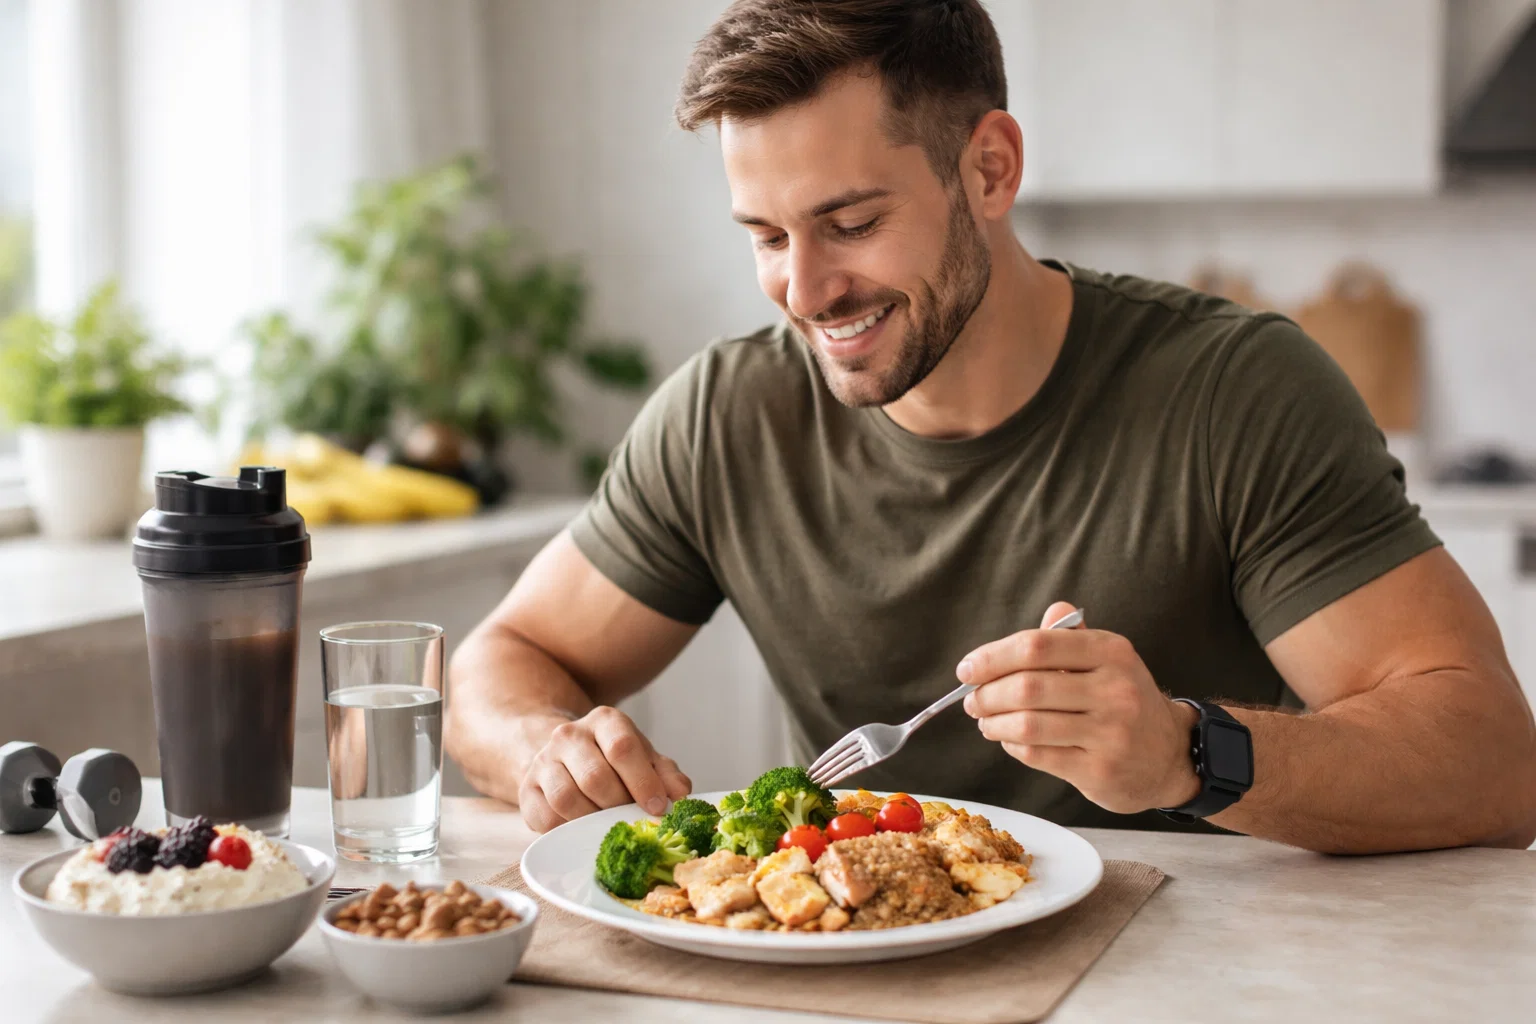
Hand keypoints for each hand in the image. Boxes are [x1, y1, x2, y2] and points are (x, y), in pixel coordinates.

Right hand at [519, 706, 692, 832]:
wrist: (567, 757)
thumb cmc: (615, 762)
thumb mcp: (646, 759)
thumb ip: (666, 774)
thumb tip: (680, 795)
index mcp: (605, 721)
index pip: (622, 747)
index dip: (642, 781)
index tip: (656, 808)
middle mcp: (570, 735)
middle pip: (595, 777)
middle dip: (618, 806)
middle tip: (631, 821)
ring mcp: (544, 761)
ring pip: (566, 798)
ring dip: (592, 820)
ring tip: (607, 826)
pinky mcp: (527, 789)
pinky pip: (545, 817)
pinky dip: (567, 830)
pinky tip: (582, 828)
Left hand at [959, 602, 1200, 813]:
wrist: (1171, 755)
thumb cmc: (1123, 701)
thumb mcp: (1108, 661)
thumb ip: (1072, 637)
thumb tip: (1050, 611)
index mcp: (1112, 652)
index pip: (1036, 645)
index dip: (992, 657)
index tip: (967, 669)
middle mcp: (1115, 690)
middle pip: (1027, 687)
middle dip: (987, 695)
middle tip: (972, 701)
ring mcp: (1110, 733)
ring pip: (1028, 725)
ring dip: (994, 723)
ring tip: (986, 721)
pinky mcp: (1100, 770)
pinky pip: (1038, 755)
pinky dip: (1012, 746)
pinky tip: (1010, 740)